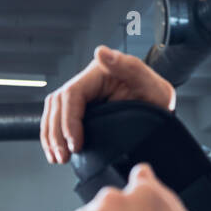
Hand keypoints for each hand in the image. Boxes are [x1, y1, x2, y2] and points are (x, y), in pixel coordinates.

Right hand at [41, 45, 175, 164]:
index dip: (69, 120)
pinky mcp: (81, 112)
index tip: (75, 144)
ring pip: (52, 112)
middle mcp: (87, 82)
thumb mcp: (153, 84)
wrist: (160, 116)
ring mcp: (82, 97)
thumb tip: (100, 52)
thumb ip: (129, 67)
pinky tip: (55, 153)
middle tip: (63, 156)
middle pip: (57, 103)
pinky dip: (52, 138)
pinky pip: (57, 121)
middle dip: (56, 132)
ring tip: (58, 158)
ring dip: (50, 137)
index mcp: (100, 72)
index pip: (72, 93)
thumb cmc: (158, 99)